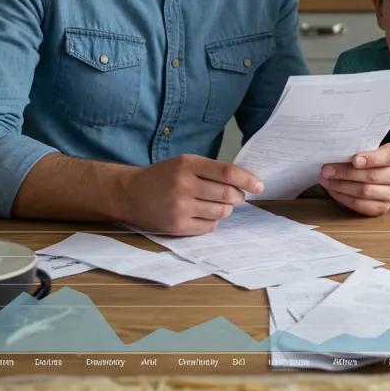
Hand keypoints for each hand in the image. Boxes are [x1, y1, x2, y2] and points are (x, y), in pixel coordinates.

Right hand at [117, 154, 263, 235]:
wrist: (130, 193)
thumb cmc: (163, 176)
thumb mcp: (184, 163)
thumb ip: (211, 170)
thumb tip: (245, 182)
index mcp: (188, 164)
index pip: (227, 172)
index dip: (247, 179)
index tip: (259, 185)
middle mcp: (184, 185)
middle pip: (227, 194)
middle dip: (239, 196)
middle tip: (238, 196)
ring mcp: (180, 207)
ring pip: (221, 212)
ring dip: (226, 209)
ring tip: (218, 204)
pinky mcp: (176, 226)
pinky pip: (209, 227)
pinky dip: (213, 221)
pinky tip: (204, 214)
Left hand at [320, 143, 389, 216]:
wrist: (377, 170)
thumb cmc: (368, 156)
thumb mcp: (368, 147)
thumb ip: (358, 148)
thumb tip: (335, 153)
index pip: (387, 157)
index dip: (370, 159)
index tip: (353, 160)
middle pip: (371, 176)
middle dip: (346, 173)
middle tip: (327, 170)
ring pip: (365, 192)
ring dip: (341, 186)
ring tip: (326, 180)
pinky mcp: (383, 208)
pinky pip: (361, 205)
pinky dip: (344, 198)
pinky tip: (333, 191)